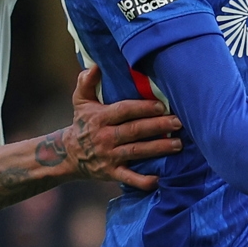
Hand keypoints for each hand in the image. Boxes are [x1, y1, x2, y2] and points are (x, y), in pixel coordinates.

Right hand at [62, 65, 181, 190]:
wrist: (68, 154)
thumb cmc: (82, 123)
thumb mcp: (80, 101)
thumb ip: (86, 82)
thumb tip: (95, 66)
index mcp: (100, 117)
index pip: (124, 111)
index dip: (142, 108)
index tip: (161, 105)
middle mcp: (105, 137)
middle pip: (134, 131)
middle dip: (158, 126)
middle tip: (179, 122)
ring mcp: (109, 156)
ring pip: (136, 152)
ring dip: (158, 149)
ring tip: (178, 144)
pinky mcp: (111, 173)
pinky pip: (129, 178)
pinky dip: (143, 181)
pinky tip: (160, 178)